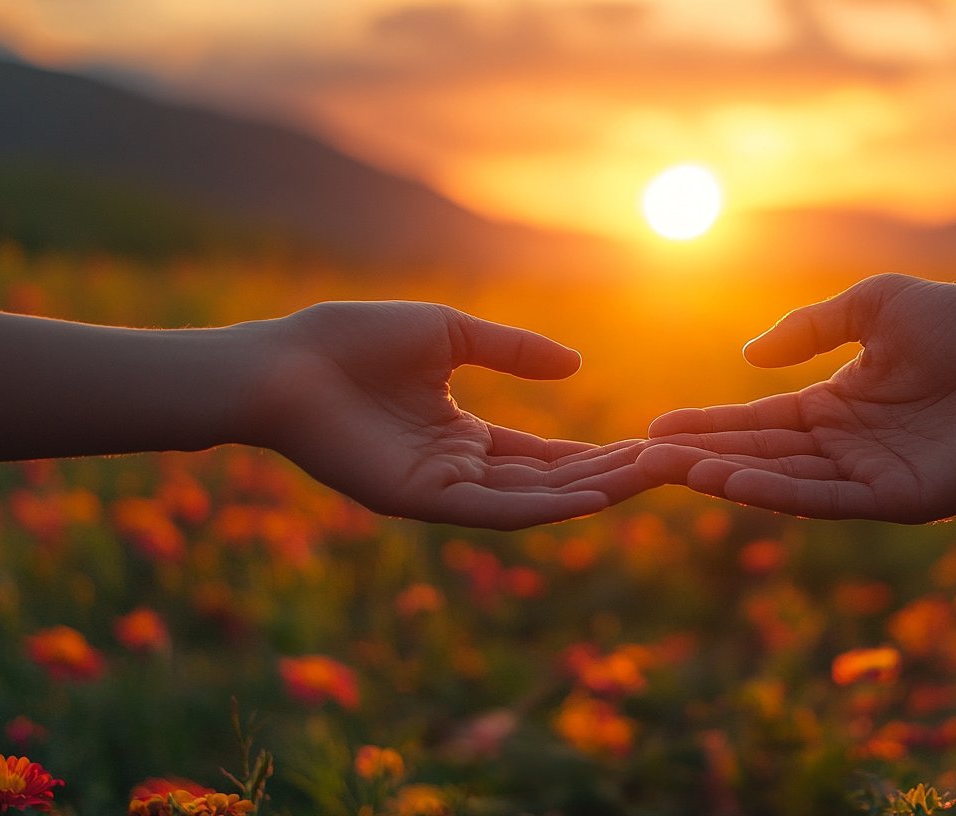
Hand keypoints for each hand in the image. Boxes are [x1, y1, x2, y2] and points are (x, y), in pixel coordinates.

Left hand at [245, 301, 651, 528]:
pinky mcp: (421, 500)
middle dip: (608, 475)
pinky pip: (496, 511)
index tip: (647, 445)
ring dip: (593, 491)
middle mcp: (456, 470)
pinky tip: (595, 496)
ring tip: (651, 477)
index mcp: (460, 436)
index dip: (593, 451)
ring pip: (532, 500)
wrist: (285, 362)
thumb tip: (577, 367)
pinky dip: (548, 508)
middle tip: (670, 466)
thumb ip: (513, 351)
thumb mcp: (450, 333)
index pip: (541, 454)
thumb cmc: (352, 340)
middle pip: (548, 482)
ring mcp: (440, 490)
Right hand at [640, 274, 955, 522]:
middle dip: (702, 456)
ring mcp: (870, 477)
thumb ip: (812, 326)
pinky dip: (778, 494)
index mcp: (840, 405)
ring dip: (729, 477)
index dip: (709, 424)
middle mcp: (847, 447)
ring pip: (785, 480)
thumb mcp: (877, 306)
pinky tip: (735, 484)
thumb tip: (748, 355)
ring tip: (674, 472)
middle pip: (761, 454)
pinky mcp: (898, 501)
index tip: (655, 429)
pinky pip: (827, 499)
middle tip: (641, 460)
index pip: (761, 420)